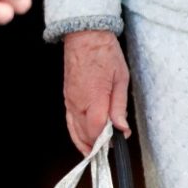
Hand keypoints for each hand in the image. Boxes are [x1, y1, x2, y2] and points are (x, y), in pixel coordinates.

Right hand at [63, 30, 130, 154]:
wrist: (85, 36)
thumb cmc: (105, 53)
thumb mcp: (121, 78)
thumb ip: (119, 106)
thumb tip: (121, 128)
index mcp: (93, 98)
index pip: (97, 130)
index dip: (107, 141)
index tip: (117, 143)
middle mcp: (78, 102)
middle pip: (85, 134)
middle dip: (97, 145)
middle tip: (109, 150)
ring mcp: (70, 101)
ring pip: (74, 131)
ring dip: (85, 143)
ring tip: (96, 151)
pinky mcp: (67, 98)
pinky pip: (70, 121)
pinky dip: (76, 133)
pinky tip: (84, 139)